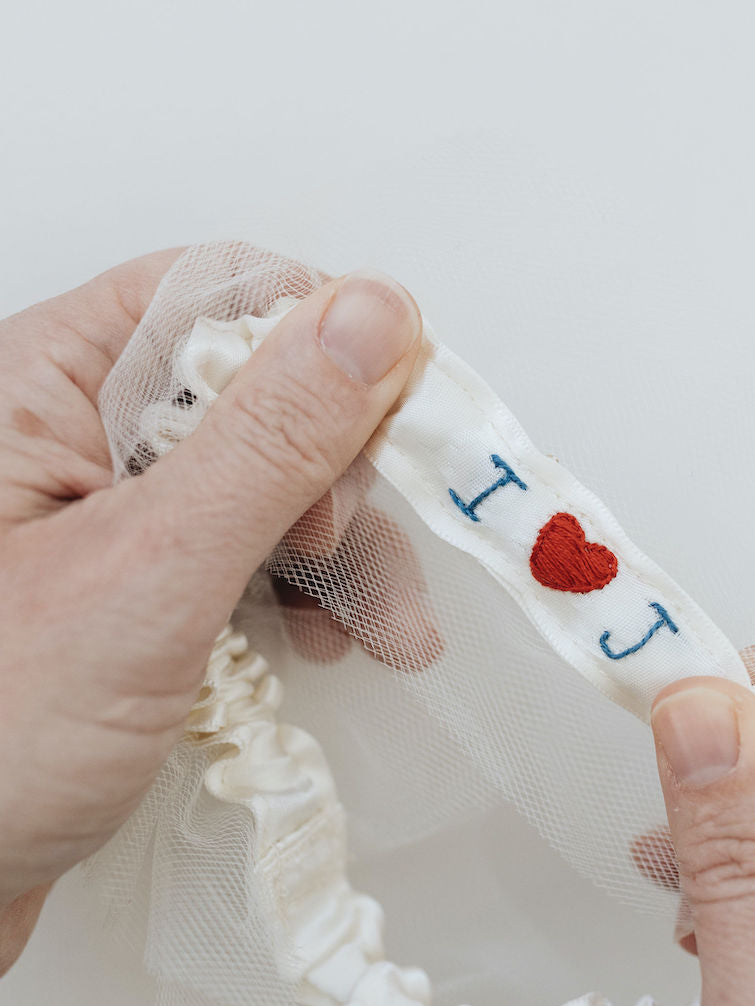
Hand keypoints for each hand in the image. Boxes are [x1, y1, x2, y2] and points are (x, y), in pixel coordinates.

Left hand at [0, 253, 422, 971]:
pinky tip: (329, 640)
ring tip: (377, 628)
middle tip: (352, 558)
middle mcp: (74, 436)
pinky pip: (246, 556)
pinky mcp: (135, 589)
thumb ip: (266, 444)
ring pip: (266, 483)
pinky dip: (302, 595)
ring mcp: (108, 517)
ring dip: (339, 551)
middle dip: (338, 479)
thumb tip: (368, 317)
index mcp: (43, 386)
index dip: (322, 346)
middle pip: (259, 395)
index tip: (391, 426)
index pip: (218, 295)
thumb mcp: (148, 577)